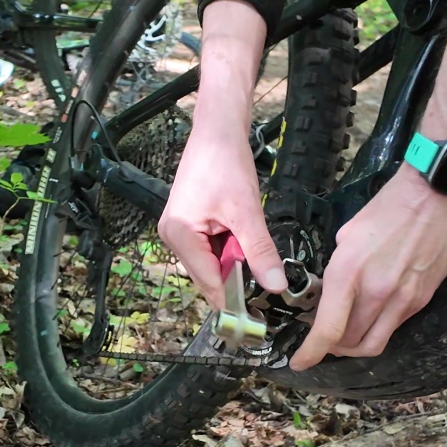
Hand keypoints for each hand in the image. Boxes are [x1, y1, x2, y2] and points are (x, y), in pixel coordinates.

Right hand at [157, 127, 287, 309]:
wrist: (218, 130)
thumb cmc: (226, 163)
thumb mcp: (247, 211)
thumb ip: (260, 251)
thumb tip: (275, 285)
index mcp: (179, 235)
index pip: (208, 281)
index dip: (233, 299)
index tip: (257, 316)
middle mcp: (171, 236)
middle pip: (208, 274)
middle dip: (235, 277)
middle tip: (266, 281)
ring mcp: (178, 230)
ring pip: (212, 262)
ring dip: (234, 261)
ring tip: (253, 249)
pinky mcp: (188, 223)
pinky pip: (211, 248)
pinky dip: (229, 248)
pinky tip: (243, 237)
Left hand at [290, 164, 446, 370]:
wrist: (439, 194)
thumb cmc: (390, 206)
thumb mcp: (348, 234)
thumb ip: (339, 269)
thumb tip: (334, 290)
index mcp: (349, 272)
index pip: (328, 329)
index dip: (310, 353)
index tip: (299, 362)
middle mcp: (377, 293)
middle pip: (350, 344)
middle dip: (331, 347)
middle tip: (322, 338)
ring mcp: (403, 300)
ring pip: (374, 343)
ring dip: (355, 345)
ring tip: (346, 334)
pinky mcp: (423, 299)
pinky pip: (394, 327)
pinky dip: (377, 329)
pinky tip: (372, 314)